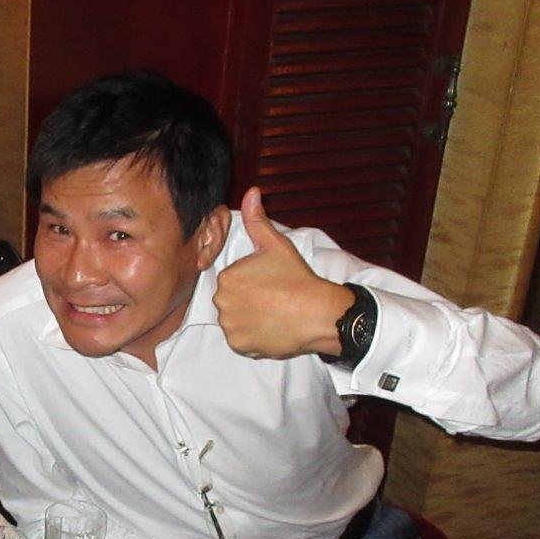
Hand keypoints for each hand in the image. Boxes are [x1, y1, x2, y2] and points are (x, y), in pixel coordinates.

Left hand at [213, 187, 352, 358]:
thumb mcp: (276, 244)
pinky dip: (253, 337)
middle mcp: (222, 302)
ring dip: (249, 320)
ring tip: (273, 314)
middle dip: (248, 301)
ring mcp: (230, 326)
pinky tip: (271, 328)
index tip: (270, 284)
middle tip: (273, 300)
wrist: (317, 313)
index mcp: (227, 277)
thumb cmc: (297, 277)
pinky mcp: (240, 346)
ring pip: (235, 321)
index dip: (253, 282)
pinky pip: (241, 341)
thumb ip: (257, 220)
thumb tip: (251, 193)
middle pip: (231, 301)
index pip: (233, 280)